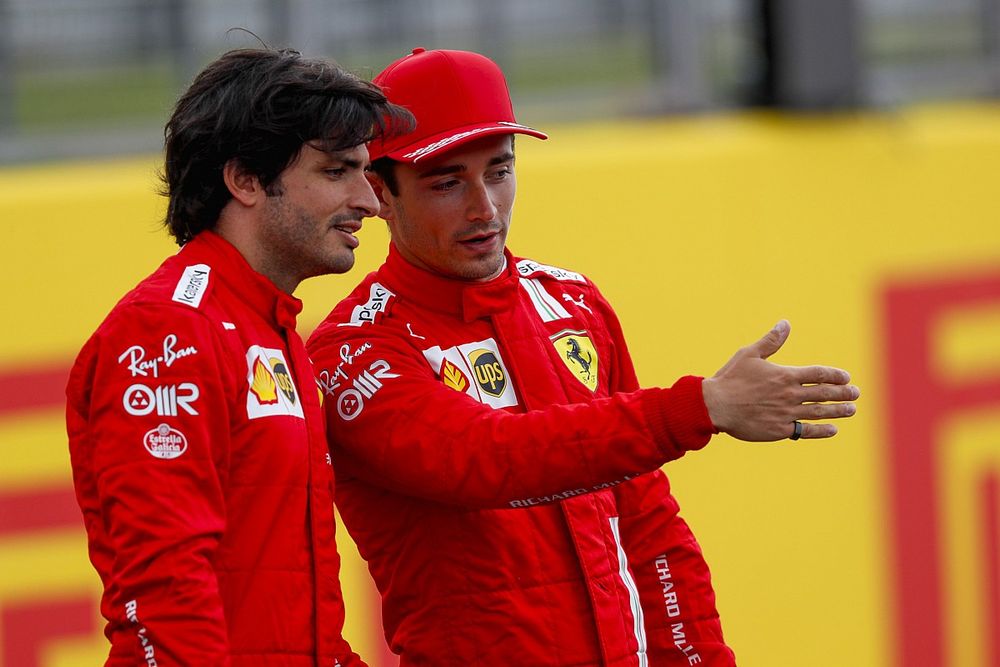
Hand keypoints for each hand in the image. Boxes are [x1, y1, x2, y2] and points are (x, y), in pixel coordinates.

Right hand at [700, 320, 858, 440]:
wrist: (715, 405)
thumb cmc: (730, 378)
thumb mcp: (749, 354)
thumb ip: (770, 341)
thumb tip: (785, 323)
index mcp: (785, 375)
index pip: (819, 374)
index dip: (835, 375)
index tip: (846, 378)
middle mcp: (789, 395)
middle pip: (824, 393)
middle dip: (843, 393)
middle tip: (856, 393)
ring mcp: (786, 413)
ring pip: (819, 412)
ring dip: (837, 411)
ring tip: (851, 410)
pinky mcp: (779, 429)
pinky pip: (805, 430)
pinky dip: (821, 431)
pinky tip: (832, 429)